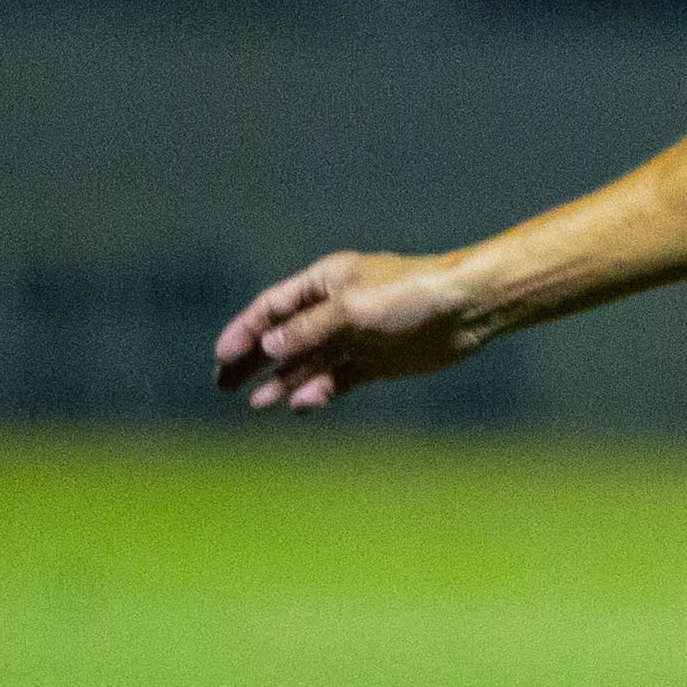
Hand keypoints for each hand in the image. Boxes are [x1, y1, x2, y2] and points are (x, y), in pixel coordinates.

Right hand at [211, 250, 482, 410]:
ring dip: (282, 381)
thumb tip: (267, 350)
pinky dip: (318, 390)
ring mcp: (354, 336)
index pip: (272, 308)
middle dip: (253, 361)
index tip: (222, 357)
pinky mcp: (375, 361)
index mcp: (324, 282)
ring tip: (257, 405)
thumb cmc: (408, 295)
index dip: (244, 331)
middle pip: (283, 337)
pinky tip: (300, 404)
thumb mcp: (351, 310)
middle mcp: (335, 308)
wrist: (465, 310)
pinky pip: (337, 378)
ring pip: (308, 362)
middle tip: (223, 386)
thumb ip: (308, 331)